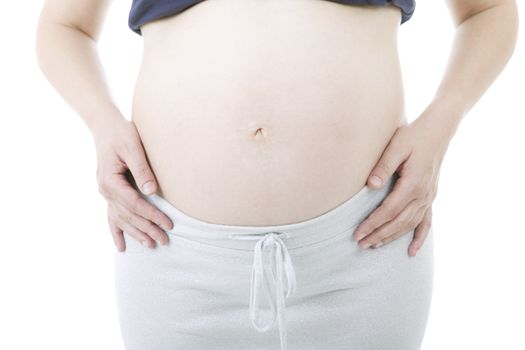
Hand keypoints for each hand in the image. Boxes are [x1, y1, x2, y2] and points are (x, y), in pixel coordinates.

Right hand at [92, 116, 172, 251]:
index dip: (152, 215)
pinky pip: (111, 217)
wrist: (105, 127)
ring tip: (151, 245)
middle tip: (165, 240)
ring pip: (121, 219)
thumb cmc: (122, 133)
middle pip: (128, 215)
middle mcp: (105, 191)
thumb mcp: (133, 147)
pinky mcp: (108, 193)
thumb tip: (152, 191)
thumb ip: (142, 169)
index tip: (168, 224)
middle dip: (147, 229)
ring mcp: (105, 194)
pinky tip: (121, 248)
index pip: (134, 204)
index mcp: (110, 181)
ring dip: (136, 233)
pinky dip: (116, 232)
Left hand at [353, 111, 452, 256]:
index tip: (358, 233)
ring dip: (392, 237)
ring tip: (375, 246)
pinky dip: (419, 238)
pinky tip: (412, 251)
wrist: (438, 130)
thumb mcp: (396, 146)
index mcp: (413, 184)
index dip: (373, 224)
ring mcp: (429, 198)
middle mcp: (423, 195)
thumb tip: (370, 186)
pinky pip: (427, 222)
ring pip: (410, 225)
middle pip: (398, 222)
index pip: (389, 211)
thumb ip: (383, 166)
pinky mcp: (430, 197)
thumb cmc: (414, 136)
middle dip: (379, 235)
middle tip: (360, 244)